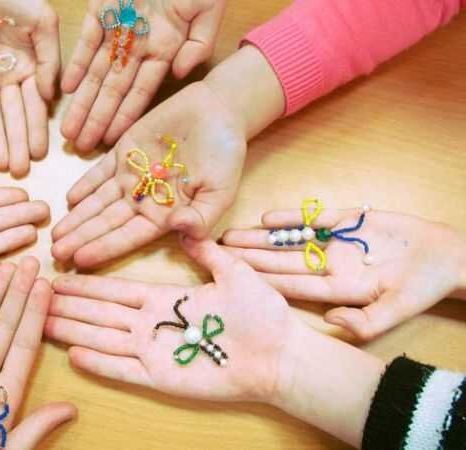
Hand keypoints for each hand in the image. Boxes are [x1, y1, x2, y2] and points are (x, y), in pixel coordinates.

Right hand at [46, 237, 295, 402]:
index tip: (63, 270)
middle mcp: (153, 323)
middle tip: (38, 295)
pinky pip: (123, 370)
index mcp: (166, 299)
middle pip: (101, 312)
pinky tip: (72, 353)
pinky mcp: (161, 378)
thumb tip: (186, 225)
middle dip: (69, 303)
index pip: (116, 289)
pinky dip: (99, 363)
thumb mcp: (233, 272)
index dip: (89, 281)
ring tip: (42, 320)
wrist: (282, 353)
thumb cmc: (262, 313)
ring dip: (73, 329)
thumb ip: (207, 252)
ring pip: (103, 338)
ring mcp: (154, 351)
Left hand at [52, 81, 245, 267]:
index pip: (130, 236)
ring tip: (55, 234)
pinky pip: (100, 171)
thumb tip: (180, 232)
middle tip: (55, 253)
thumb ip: (202, 217)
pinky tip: (68, 200)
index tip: (80, 260)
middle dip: (82, 238)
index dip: (105, 247)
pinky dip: (84, 184)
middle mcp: (145, 199)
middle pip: (108, 222)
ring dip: (77, 217)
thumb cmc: (226, 153)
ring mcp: (133, 175)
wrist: (220, 110)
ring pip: (99, 201)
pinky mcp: (124, 150)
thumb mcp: (221, 190)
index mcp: (167, 214)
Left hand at [61, 0, 225, 150]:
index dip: (125, 117)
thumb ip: (199, 43)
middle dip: (97, 119)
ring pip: (95, 71)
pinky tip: (64, 89)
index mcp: (164, 47)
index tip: (113, 143)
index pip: (141, 92)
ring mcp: (117, 28)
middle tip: (80, 146)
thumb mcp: (208, 8)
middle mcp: (137, 45)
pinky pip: (85, 41)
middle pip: (113, 89)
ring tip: (69, 130)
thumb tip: (179, 74)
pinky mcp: (101, 10)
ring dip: (81, 101)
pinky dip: (73, 63)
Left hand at [221, 207, 465, 339]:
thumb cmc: (423, 288)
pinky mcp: (348, 221)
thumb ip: (365, 322)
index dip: (261, 281)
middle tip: (218, 253)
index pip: (290, 285)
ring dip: (261, 237)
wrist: (446, 257)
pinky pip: (314, 218)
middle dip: (250, 257)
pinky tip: (266, 218)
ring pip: (290, 240)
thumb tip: (331, 323)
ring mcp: (335, 242)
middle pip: (281, 261)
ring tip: (231, 235)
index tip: (234, 280)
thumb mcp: (397, 310)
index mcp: (337, 288)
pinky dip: (292, 217)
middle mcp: (329, 265)